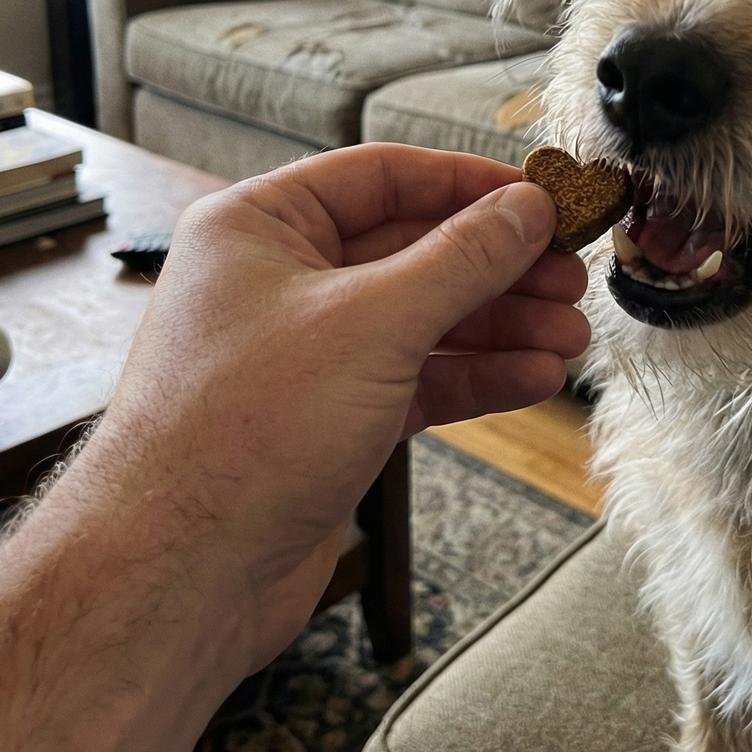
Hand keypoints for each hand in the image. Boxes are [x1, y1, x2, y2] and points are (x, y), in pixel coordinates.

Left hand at [70, 144, 589, 668]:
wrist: (181, 574)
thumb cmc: (240, 433)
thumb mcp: (372, 324)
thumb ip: (460, 260)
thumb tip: (525, 209)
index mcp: (261, 226)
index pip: (383, 177)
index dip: (470, 185)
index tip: (542, 198)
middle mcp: (279, 279)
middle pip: (412, 249)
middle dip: (497, 266)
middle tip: (570, 276)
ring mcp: (304, 352)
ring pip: (420, 318)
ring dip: (497, 326)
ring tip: (569, 338)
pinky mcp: (326, 416)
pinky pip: (413, 377)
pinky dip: (471, 377)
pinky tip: (529, 378)